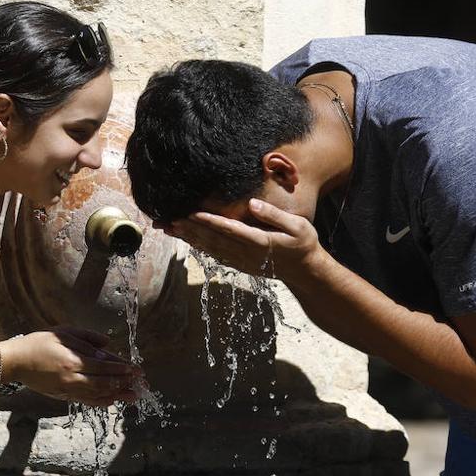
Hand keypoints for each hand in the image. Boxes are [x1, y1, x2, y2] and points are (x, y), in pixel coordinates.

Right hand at [4, 326, 142, 406]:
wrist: (17, 361)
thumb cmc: (39, 342)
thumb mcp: (64, 332)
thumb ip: (88, 338)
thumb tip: (108, 345)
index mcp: (73, 360)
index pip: (104, 366)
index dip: (122, 369)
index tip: (136, 370)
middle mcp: (72, 378)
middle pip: (104, 383)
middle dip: (124, 383)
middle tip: (141, 384)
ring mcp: (67, 389)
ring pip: (97, 395)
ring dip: (117, 395)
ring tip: (132, 396)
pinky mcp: (63, 396)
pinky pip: (86, 400)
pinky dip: (100, 401)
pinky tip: (112, 400)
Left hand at [161, 198, 322, 281]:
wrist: (306, 272)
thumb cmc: (304, 244)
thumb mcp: (298, 226)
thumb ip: (274, 216)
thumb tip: (253, 204)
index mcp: (259, 242)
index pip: (229, 229)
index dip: (209, 221)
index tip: (191, 213)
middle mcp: (247, 253)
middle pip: (213, 240)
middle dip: (190, 229)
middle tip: (169, 220)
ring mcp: (242, 261)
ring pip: (211, 248)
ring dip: (190, 238)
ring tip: (171, 229)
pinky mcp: (241, 265)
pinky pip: (216, 255)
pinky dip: (200, 247)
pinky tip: (189, 240)